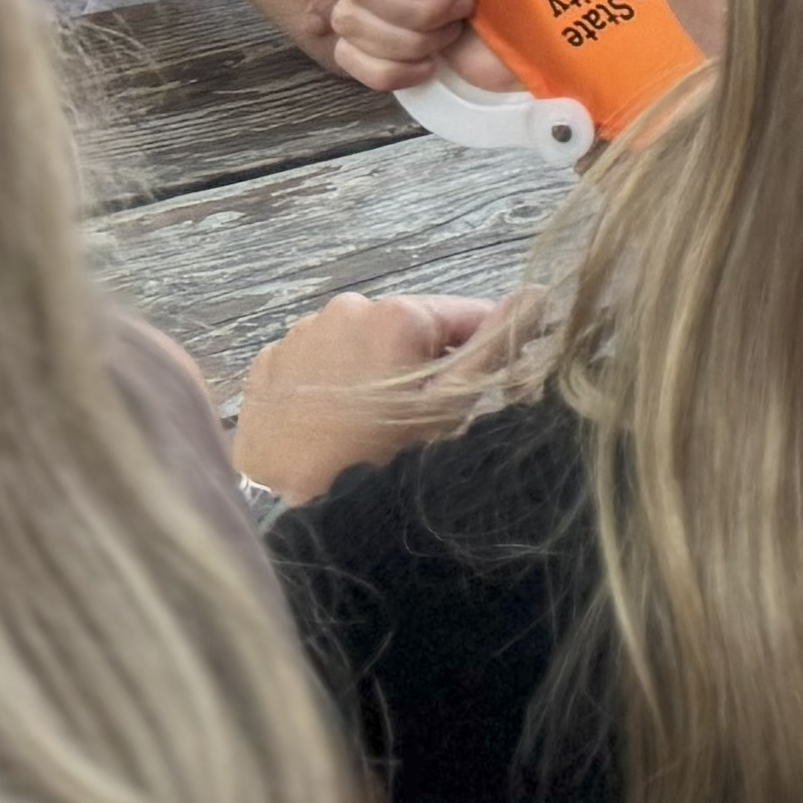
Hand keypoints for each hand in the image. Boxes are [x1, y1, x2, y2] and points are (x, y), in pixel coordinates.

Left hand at [232, 289, 502, 501]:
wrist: (293, 507)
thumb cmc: (384, 459)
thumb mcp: (450, 408)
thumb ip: (494, 346)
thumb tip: (536, 295)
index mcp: (399, 314)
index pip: (463, 315)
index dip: (478, 352)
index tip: (472, 390)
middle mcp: (346, 308)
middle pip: (406, 330)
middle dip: (418, 363)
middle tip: (415, 417)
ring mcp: (299, 334)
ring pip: (357, 344)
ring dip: (370, 371)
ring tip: (365, 425)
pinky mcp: (266, 364)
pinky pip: (313, 362)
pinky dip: (326, 384)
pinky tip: (327, 423)